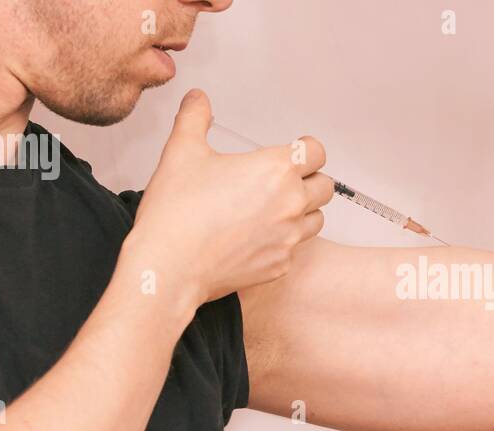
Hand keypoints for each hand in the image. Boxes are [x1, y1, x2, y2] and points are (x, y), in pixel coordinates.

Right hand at [125, 89, 330, 307]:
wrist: (169, 266)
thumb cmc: (177, 214)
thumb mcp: (182, 151)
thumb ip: (194, 118)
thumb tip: (198, 101)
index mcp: (275, 170)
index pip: (317, 152)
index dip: (307, 148)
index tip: (297, 150)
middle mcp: (290, 204)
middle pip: (325, 186)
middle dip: (309, 179)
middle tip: (287, 179)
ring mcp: (288, 238)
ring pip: (316, 220)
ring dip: (303, 211)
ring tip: (275, 208)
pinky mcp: (279, 265)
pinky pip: (295, 250)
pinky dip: (283, 242)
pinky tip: (258, 237)